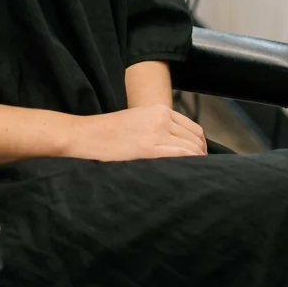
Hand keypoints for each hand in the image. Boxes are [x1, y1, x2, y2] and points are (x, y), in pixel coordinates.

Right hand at [67, 104, 206, 161]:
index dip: (200, 145)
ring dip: (198, 161)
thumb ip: (158, 127)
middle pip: (195, 138)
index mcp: (159, 110)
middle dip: (201, 155)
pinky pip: (182, 155)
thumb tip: (178, 146)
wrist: (87, 135)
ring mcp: (156, 132)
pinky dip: (191, 164)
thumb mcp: (138, 121)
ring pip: (192, 148)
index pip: (193, 128)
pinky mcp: (149, 148)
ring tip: (195, 176)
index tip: (199, 159)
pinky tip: (190, 174)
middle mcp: (161, 118)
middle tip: (199, 171)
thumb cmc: (109, 133)